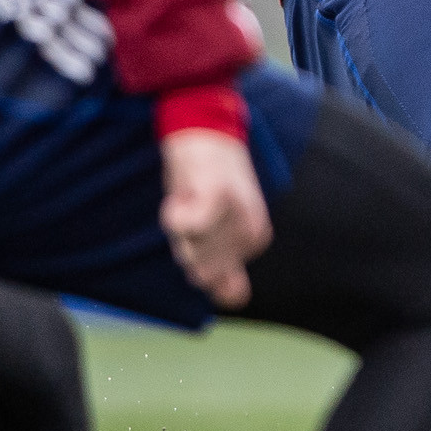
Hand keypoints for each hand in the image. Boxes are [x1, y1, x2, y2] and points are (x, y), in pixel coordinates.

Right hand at [159, 128, 271, 308]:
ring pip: (190, 250)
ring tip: (191, 196)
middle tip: (193, 207)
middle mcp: (251, 232)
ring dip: (179, 226)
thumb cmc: (206, 180)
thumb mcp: (218, 228)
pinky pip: (187, 226)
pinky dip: (175, 213)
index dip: (192, 249)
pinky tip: (182, 195)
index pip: (211, 279)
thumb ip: (227, 268)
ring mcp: (237, 215)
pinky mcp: (217, 197)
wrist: (206, 129)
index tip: (199, 218)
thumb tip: (235, 300)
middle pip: (199, 271)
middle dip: (186, 244)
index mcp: (254, 239)